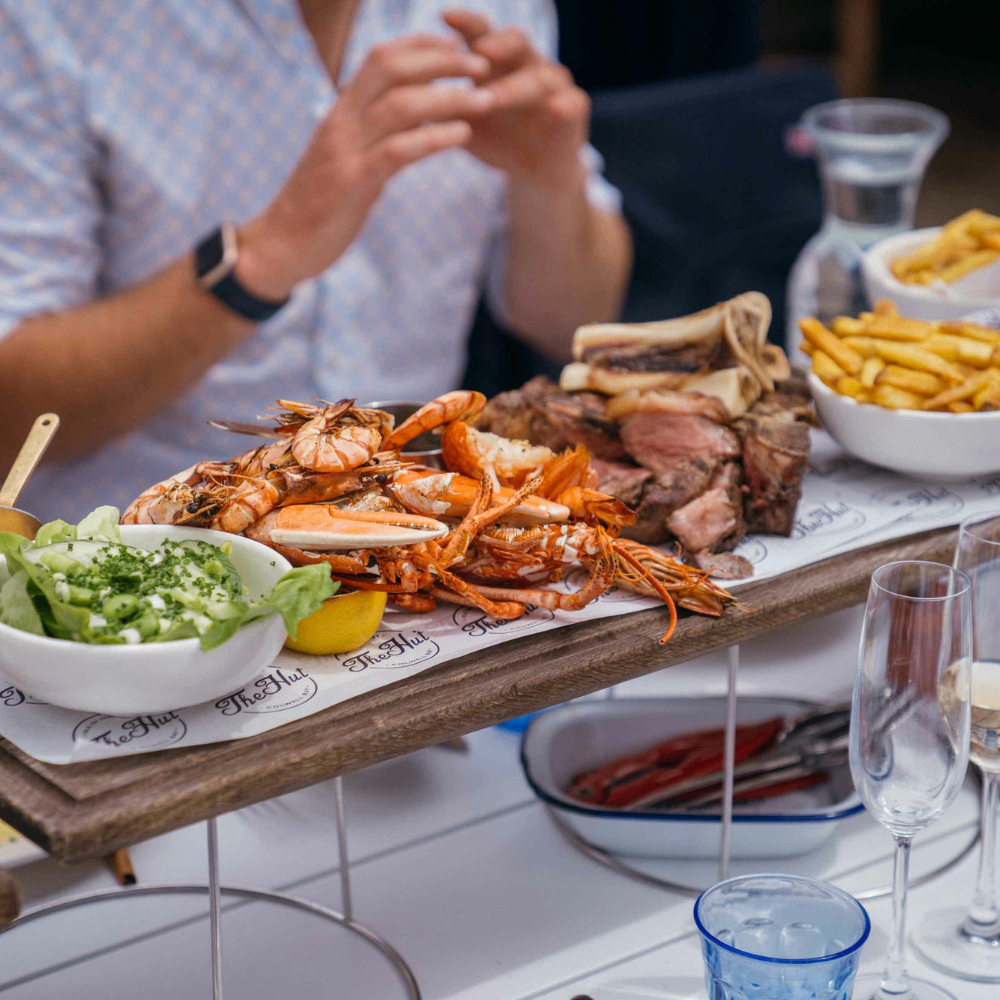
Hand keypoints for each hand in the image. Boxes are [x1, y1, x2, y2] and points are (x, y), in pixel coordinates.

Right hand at [236, 35, 493, 299]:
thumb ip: (372, 137)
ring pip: (400, 105)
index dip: (421, 45)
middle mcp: (341, 122)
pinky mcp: (353, 183)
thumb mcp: (346, 161)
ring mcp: (345, 151)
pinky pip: (398, 151)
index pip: (381, 59)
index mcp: (341, 113)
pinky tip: (463, 134)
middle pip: (391, 68)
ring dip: (449, 98)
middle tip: (482, 64)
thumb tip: (406, 122)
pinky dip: (434, 138)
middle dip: (441, 61)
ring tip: (485, 100)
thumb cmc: (318, 207)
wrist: (281, 246)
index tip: (456, 44)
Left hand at [442, 10, 589, 191]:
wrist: (532, 172)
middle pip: (515, 42)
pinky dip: (563, 105)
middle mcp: (527, 64)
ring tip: (493, 99)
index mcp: (498, 62)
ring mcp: (554, 85)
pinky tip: (554, 109)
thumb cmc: (496, 138)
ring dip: (515, 87)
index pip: (481, 34)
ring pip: (540, 75)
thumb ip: (439, 104)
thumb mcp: (461, 121)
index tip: (444, 16)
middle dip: (497, 44)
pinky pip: (571, 103)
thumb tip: (396, 93)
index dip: (466, 23)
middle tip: (477, 51)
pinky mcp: (574, 110)